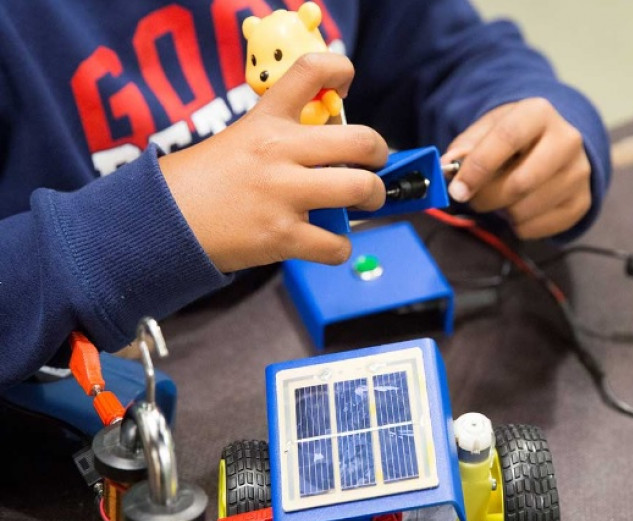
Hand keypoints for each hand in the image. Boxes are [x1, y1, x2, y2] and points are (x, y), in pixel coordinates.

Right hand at [160, 53, 386, 272]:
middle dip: (379, 156)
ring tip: (362, 204)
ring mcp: (282, 194)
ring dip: (372, 199)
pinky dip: (340, 247)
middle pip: (361, 141)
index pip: (310, 71)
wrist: (162, 220)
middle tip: (374, 166)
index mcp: (266, 121)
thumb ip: (284, 136)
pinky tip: (328, 243)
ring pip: (361, 190)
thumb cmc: (204, 181)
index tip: (345, 83)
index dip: (339, 69)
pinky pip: (337, 245)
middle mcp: (279, 151)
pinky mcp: (281, 235)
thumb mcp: (240, 138)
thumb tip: (334, 149)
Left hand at [442, 98, 590, 238]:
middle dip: (486, 197)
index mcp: (539, 113)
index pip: (507, 139)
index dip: (478, 167)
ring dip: (502, 212)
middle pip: (519, 182)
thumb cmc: (514, 137)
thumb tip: (450, 166)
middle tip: (472, 198)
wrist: (557, 143)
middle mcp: (567, 140)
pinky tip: (520, 207)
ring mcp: (579, 173)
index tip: (457, 189)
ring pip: (525, 210)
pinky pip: (537, 228)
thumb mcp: (488, 129)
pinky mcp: (582, 201)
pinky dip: (518, 225)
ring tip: (501, 198)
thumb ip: (466, 146)